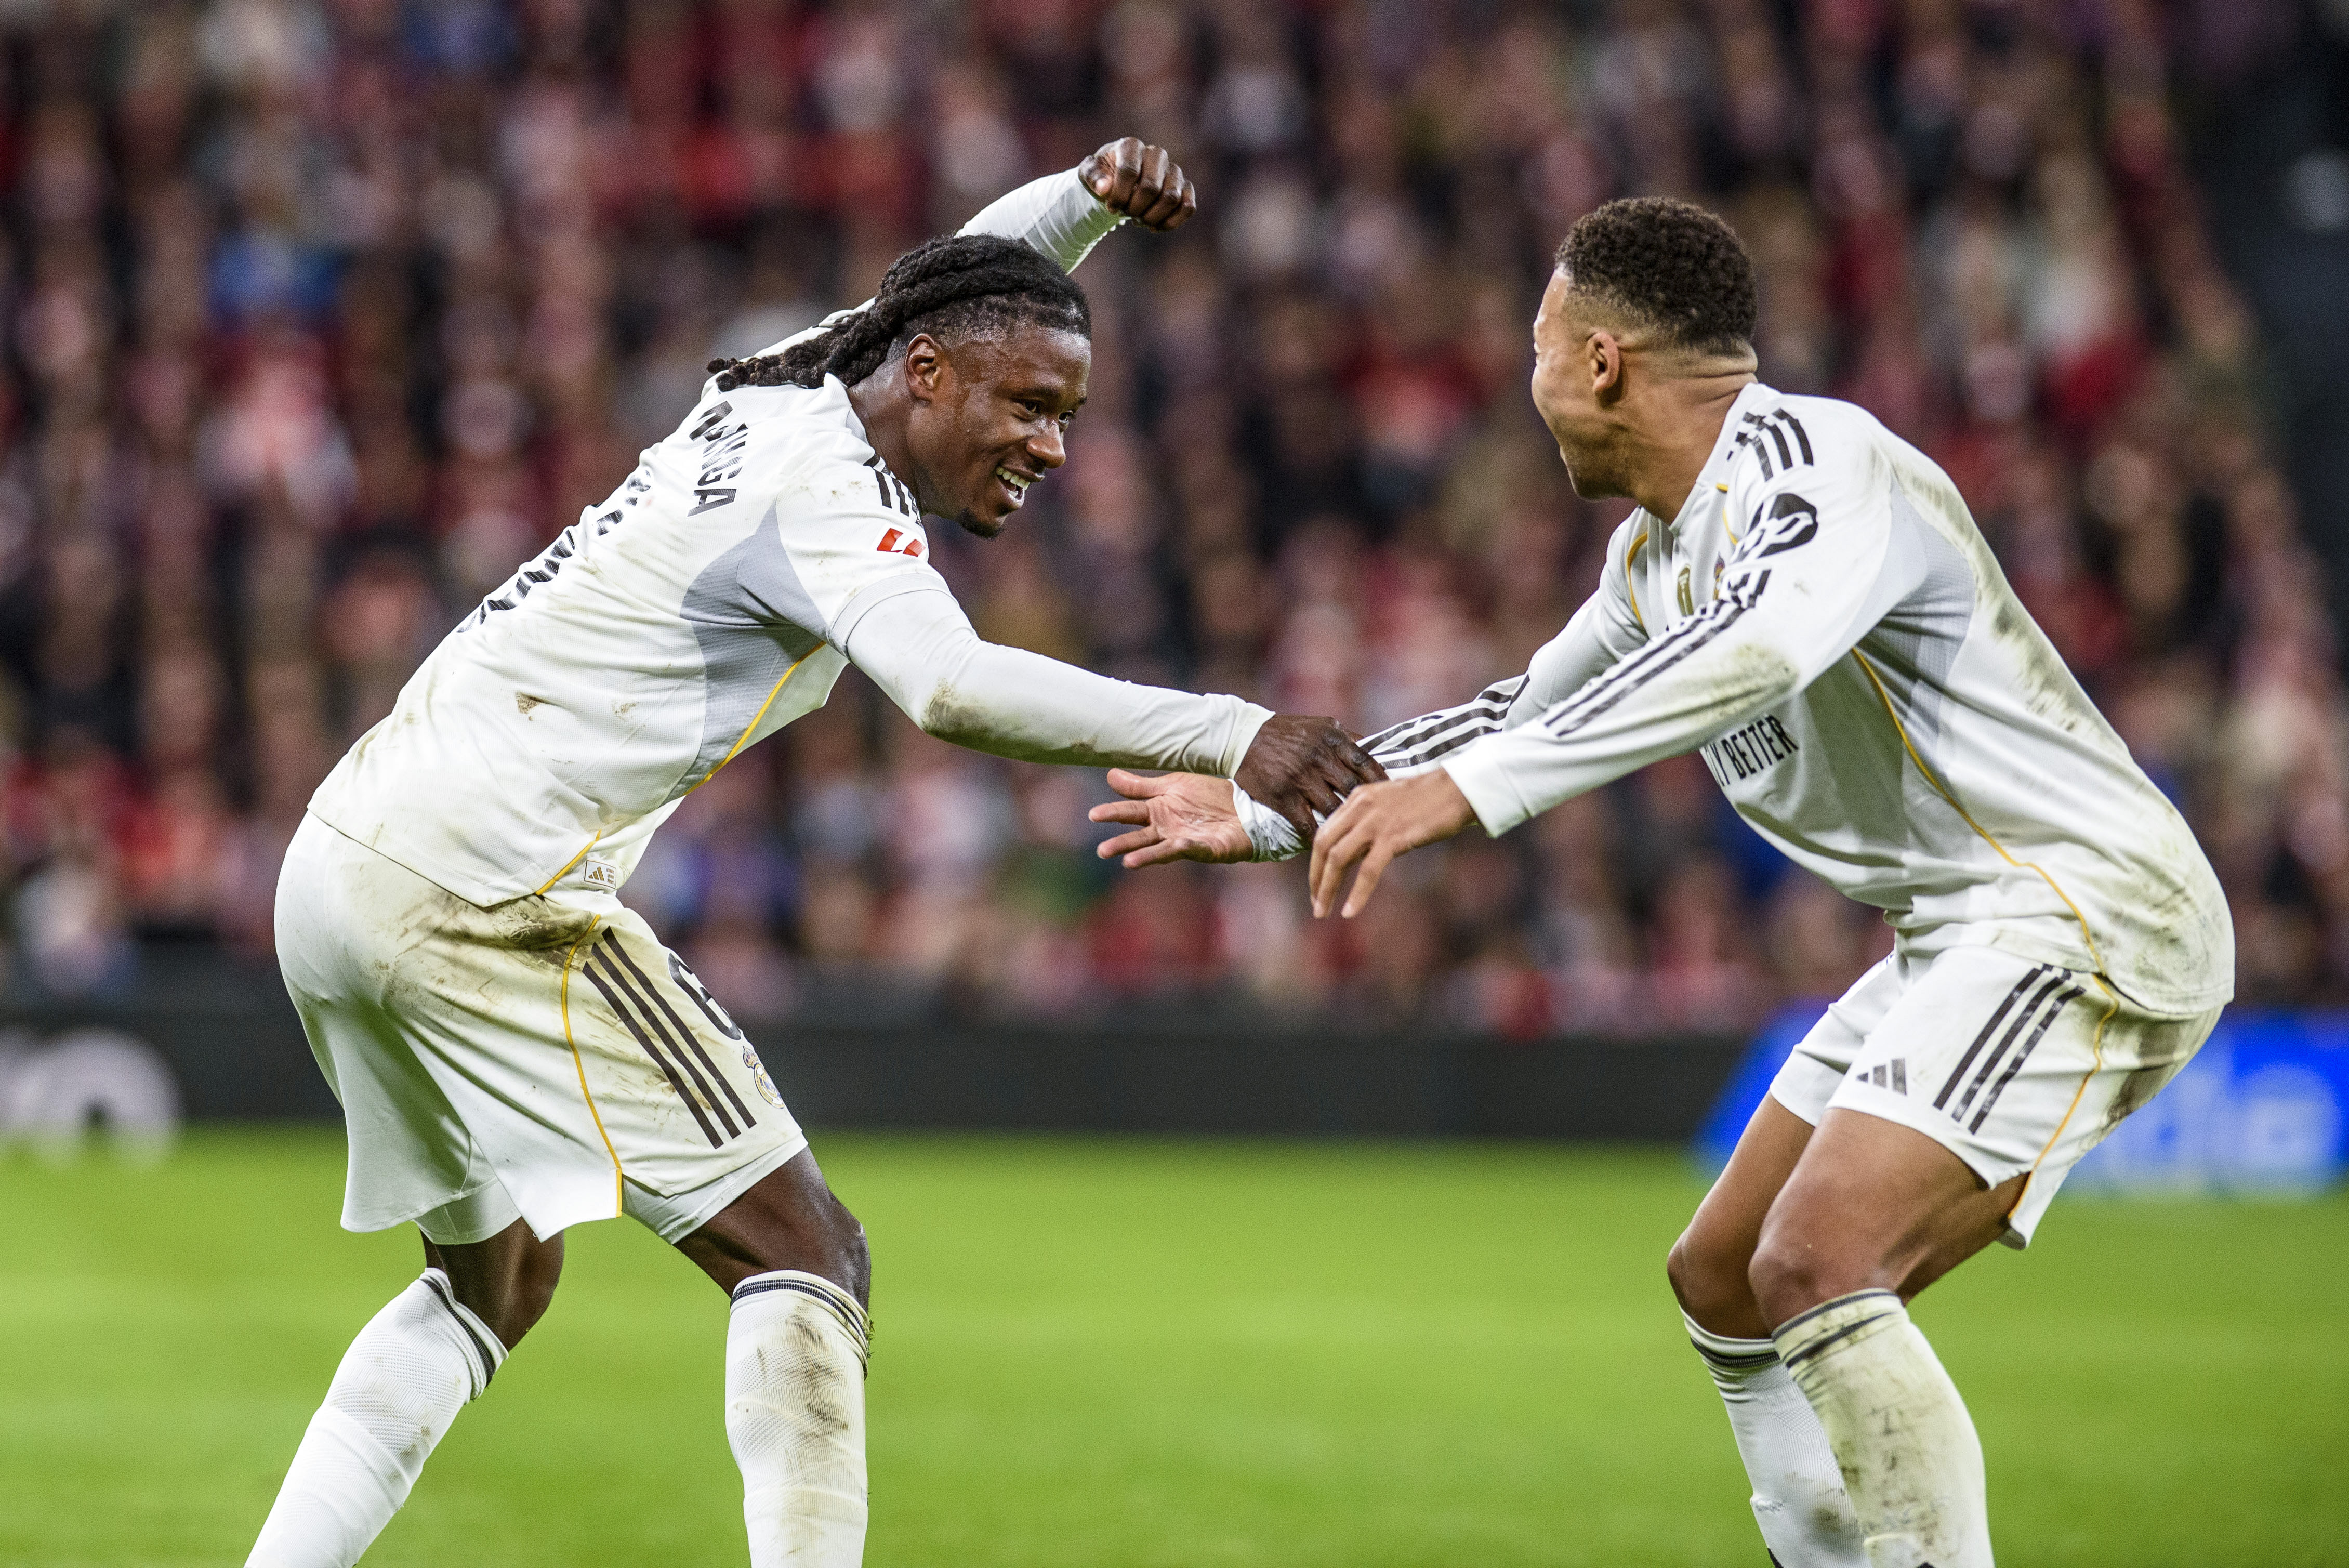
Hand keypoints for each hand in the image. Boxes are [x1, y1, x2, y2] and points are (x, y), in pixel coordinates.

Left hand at [1079, 137, 1197, 230]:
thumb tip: (1104, 189)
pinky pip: (1188, 206)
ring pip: (1172, 198)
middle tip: (1125, 213)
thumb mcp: (1089, 174)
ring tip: (1138, 220)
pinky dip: (1171, 222)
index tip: (1110, 207)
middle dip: (1135, 208)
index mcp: (1131, 146)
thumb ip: (1092, 178)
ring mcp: (1173, 170)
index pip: (1129, 171)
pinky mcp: (1185, 187)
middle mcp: (1157, 154)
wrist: (1119, 182)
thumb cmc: (1104, 175)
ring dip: (1151, 217)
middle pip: (1151, 187)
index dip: (1118, 195)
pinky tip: (1154, 227)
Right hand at [1089, 770, 1251, 867]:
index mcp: (1158, 812)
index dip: (1112, 813)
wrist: (1246, 803)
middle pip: (1140, 837)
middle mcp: (1167, 829)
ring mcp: (1186, 841)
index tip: (1093, 815)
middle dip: (1122, 844)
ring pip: (1161, 850)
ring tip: (1127, 862)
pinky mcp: (1208, 849)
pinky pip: (1194, 848)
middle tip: (1102, 851)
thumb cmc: (1209, 795)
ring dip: (1145, 856)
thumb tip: (1109, 776)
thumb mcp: (1173, 785)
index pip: (1129, 812)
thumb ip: (1141, 786)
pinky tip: (1175, 843)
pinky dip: (1184, 846)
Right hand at [1235, 714, 1386, 840]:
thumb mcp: (1320, 726)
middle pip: (1354, 789)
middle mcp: (1318, 757)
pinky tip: (1329, 846)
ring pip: (1333, 808)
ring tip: (1359, 836)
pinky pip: (1306, 824)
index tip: (1393, 795)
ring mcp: (1300, 778)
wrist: (1242, 736)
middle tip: (1382, 821)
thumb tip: (1378, 751)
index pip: (1367, 763)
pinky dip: (1319, 836)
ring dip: (1346, 824)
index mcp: (1332, 739)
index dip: (1382, 781)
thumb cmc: (1287, 731)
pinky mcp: (1283, 797)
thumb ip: (1347, 739)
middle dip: (1369, 807)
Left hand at [1308, 771, 1477, 918]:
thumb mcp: (1387, 805)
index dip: (1315, 862)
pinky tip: (1350, 911)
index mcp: (1356, 799)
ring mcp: (1376, 821)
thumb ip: (1365, 825)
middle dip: (1315, 878)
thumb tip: (1350, 856)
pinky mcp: (1394, 836)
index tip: (1316, 885)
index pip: (1323, 832)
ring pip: (1339, 858)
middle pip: (1323, 846)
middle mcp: (1360, 807)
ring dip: (1327, 889)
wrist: (1458, 789)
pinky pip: (1368, 870)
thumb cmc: (1428, 800)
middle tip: (1316, 904)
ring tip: (1323, 912)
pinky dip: (1357, 893)